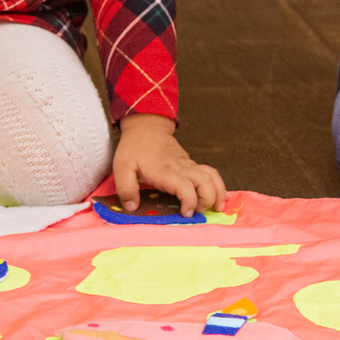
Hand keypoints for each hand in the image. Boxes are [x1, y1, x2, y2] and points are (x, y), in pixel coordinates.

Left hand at [111, 114, 225, 216]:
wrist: (146, 126)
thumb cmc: (133, 148)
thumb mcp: (121, 167)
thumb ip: (125, 188)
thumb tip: (132, 207)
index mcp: (164, 171)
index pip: (184, 186)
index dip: (189, 201)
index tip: (186, 213)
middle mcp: (180, 167)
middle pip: (205, 181)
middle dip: (208, 199)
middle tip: (200, 213)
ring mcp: (188, 164)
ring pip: (212, 175)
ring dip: (218, 192)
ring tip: (218, 207)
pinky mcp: (191, 163)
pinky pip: (209, 173)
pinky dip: (217, 185)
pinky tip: (217, 197)